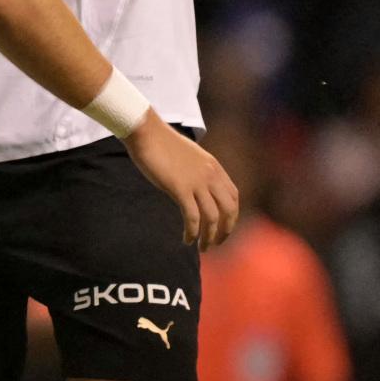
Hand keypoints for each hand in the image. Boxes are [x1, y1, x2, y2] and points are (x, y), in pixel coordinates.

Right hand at [125, 112, 241, 247]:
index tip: (222, 227)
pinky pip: (192, 217)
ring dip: (209, 236)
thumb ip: (196, 171)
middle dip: (225, 231)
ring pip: (213, 217)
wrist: (146, 132)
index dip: (231, 216)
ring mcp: (196, 182)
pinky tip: (187, 240)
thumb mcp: (188, 156)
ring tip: (202, 248)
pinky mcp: (180, 188)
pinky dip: (192, 232)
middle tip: (215, 243)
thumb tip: (193, 186)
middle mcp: (211, 176)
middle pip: (229, 210)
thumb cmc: (160, 142)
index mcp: (214, 168)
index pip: (233, 196)